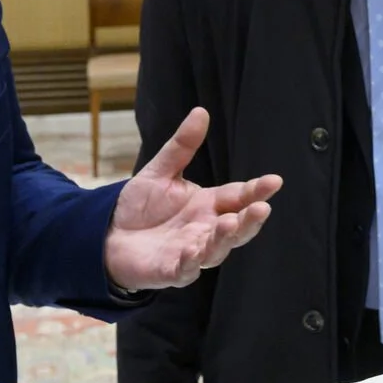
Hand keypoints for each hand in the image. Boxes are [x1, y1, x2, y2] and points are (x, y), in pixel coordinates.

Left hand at [107, 107, 282, 289]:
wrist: (107, 234)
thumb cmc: (140, 206)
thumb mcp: (161, 171)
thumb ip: (182, 146)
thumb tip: (201, 111)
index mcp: (208, 205)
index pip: (238, 197)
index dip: (256, 190)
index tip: (275, 181)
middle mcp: (205, 230)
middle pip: (236, 228)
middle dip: (251, 219)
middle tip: (262, 208)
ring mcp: (190, 252)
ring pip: (216, 250)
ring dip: (225, 239)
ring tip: (231, 223)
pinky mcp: (170, 271)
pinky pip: (184, 270)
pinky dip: (190, 262)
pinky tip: (193, 251)